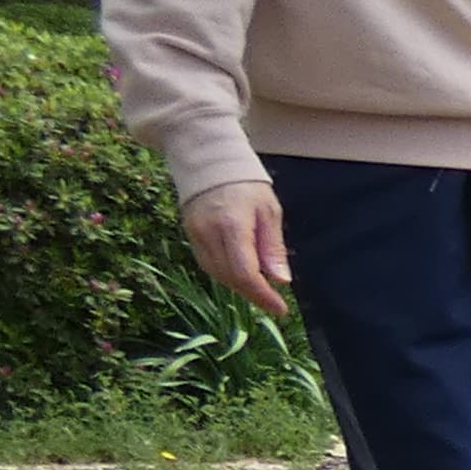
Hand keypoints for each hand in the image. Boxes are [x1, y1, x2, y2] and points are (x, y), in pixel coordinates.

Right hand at [185, 179, 290, 313]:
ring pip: (217, 275)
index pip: (245, 272)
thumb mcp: (269, 211)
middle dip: (253, 294)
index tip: (281, 309)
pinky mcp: (189, 235)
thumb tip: (280, 280)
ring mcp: (195, 234)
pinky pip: (208, 264)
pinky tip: (240, 273)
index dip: (262, 296)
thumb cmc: (246, 184)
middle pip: (230, 278)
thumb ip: (273, 247)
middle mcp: (209, 233)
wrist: (208, 161)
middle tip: (273, 300)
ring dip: (239, 286)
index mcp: (232, 225)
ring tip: (259, 287)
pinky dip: (226, 274)